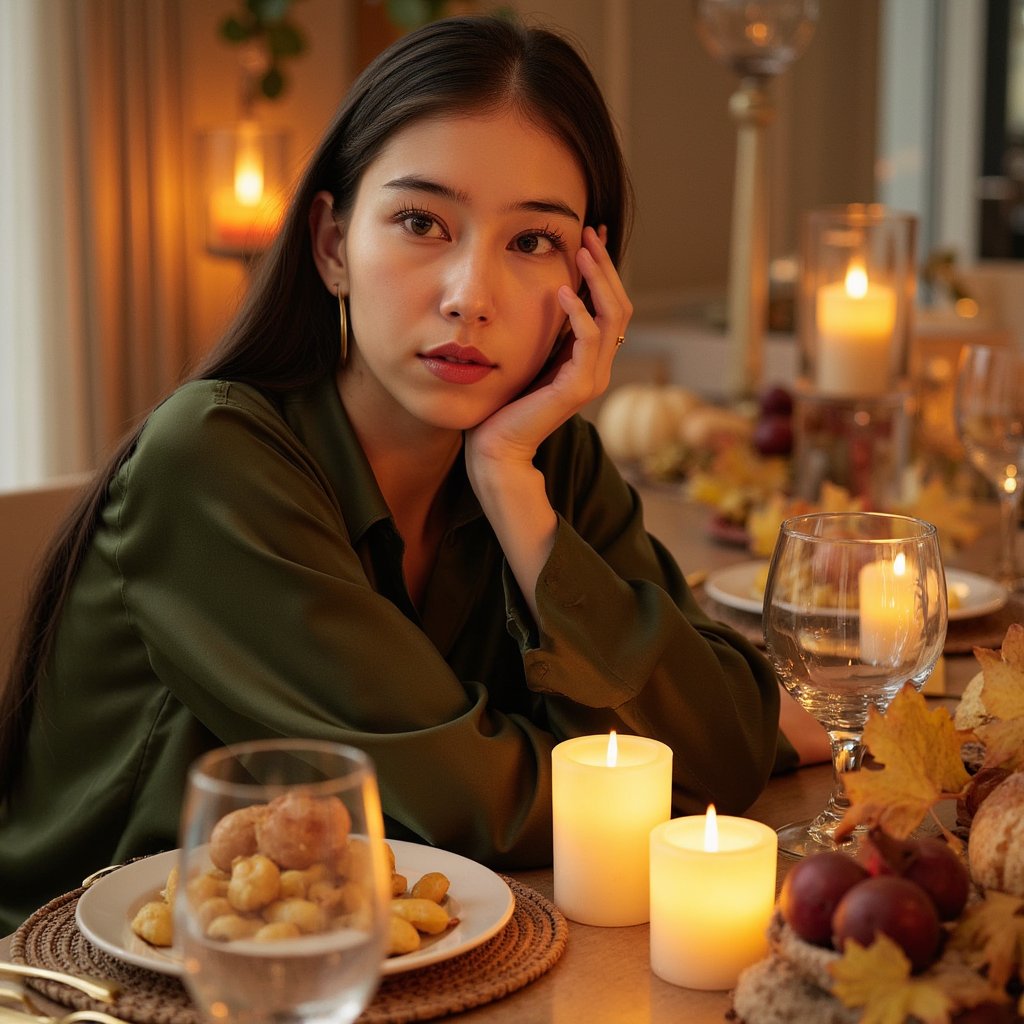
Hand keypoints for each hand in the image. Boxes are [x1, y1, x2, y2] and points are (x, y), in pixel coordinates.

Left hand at [465, 225, 632, 473]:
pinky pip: (589, 341)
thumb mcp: (529, 354)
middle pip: (620, 306)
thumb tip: (544, 289)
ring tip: (582, 251)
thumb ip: (545, 331)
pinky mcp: (578, 388)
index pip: (610, 306)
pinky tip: (563, 290)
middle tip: (591, 232)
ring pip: (612, 318)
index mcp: (589, 359)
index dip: (604, 269)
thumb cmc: (505, 403)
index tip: (591, 235)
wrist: (497, 447)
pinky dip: (580, 312)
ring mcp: (592, 378)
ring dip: (599, 280)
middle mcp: (598, 366)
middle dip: (606, 266)